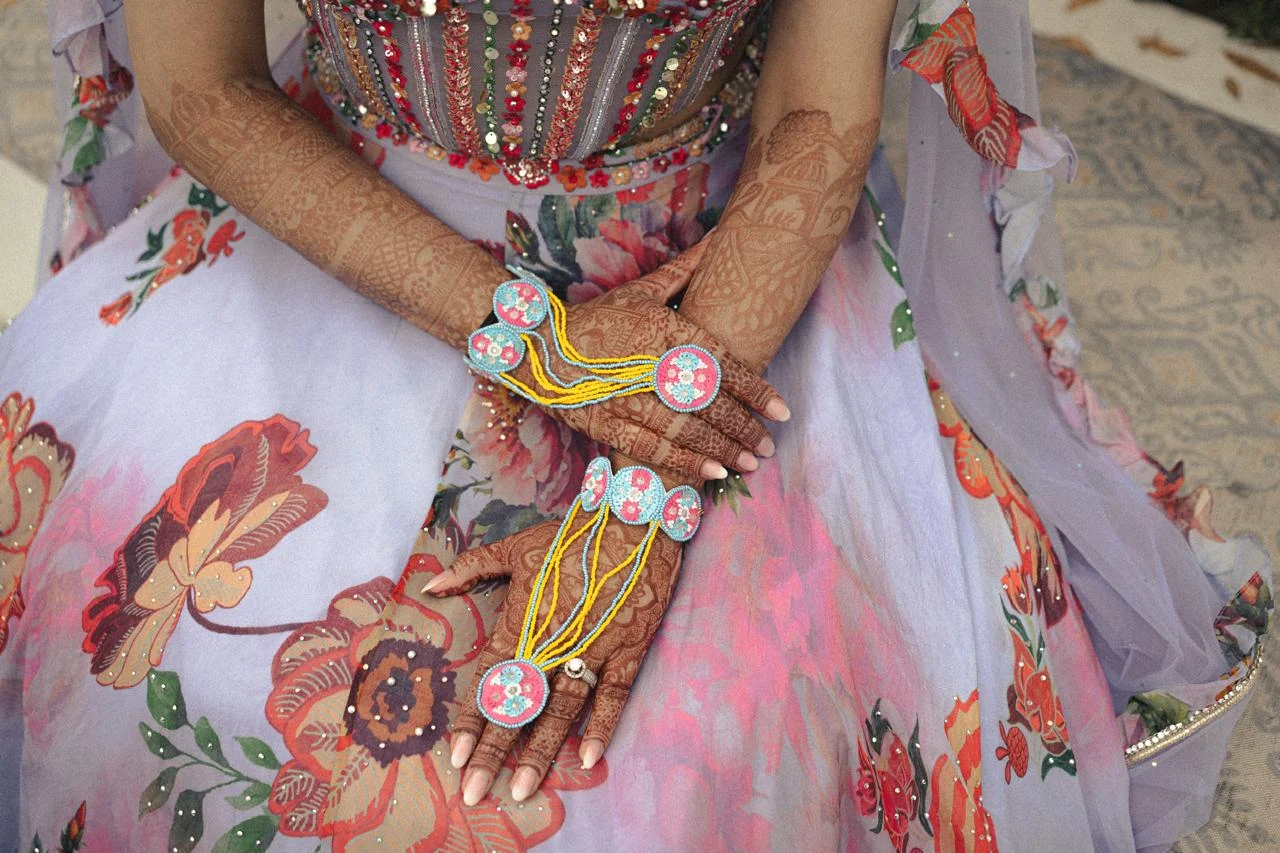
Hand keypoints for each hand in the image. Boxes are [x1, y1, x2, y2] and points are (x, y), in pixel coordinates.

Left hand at [422, 506, 682, 804]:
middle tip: (476, 792)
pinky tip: (588, 759)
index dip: (472, 720)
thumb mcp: (518, 546)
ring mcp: (593, 648)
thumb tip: (431, 585)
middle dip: (495, 751)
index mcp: (524, 620)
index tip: (456, 756)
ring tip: (522, 788)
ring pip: (562, 709)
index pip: (491, 680)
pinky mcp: (628, 648)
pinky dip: (602, 726)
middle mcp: (554, 642)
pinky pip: (613, 694)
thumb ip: (473, 567)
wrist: (634, 519)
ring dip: (541, 751)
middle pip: (520, 706)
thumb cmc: (573, 534)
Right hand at [502, 244, 788, 479]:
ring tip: (747, 463)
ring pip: (682, 427)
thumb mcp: (640, 291)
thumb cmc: (595, 319)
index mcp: (659, 328)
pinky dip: (682, 462)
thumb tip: (721, 237)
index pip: (719, 362)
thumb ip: (684, 271)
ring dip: (719, 449)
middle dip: (742, 426)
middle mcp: (645, 361)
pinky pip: (651, 447)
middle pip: (706, 399)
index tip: (781, 410)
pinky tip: (710, 474)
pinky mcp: (602, 423)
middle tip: (767, 445)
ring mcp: (622, 395)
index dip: (753, 389)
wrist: (534, 344)